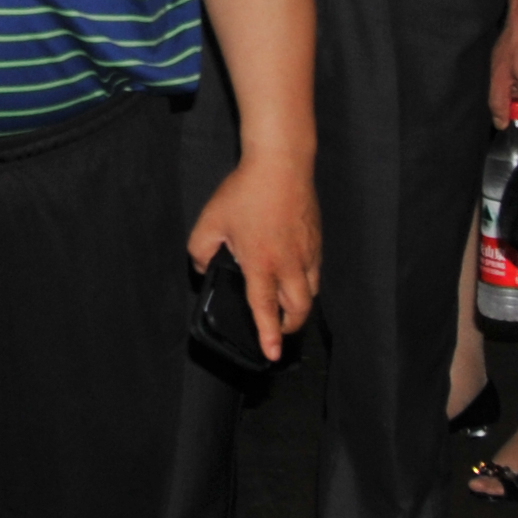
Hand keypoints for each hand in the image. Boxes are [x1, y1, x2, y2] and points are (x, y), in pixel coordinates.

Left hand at [186, 150, 319, 362]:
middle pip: (299, 310)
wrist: (281, 163)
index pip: (265, 309)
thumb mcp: (210, 221)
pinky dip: (306, 281)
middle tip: (278, 330)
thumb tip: (202, 268)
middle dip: (289, 326)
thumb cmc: (246, 191)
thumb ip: (199, 250)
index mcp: (261, 263)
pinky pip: (316, 272)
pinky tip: (293, 273)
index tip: (272, 354)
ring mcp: (308, 252)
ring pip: (311, 292)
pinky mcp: (317, 240)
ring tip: (285, 305)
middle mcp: (289, 263)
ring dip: (299, 305)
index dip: (269, 335)